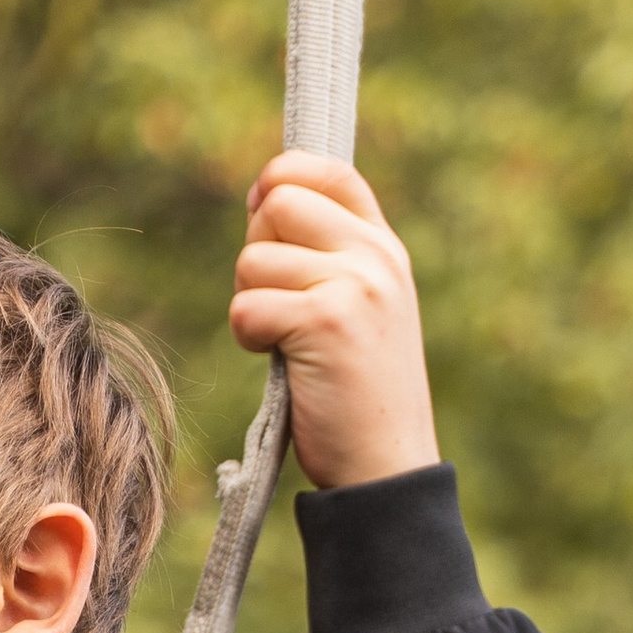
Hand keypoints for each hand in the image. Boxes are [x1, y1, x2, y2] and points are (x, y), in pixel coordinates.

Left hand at [229, 153, 439, 491]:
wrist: (386, 463)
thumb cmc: (360, 393)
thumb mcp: (363, 307)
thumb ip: (329, 254)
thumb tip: (263, 197)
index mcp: (385, 247)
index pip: (329, 169)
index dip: (282, 178)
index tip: (263, 214)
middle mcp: (375, 256)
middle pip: (279, 202)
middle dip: (256, 249)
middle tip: (274, 301)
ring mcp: (354, 285)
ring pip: (254, 259)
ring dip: (250, 303)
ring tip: (284, 341)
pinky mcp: (325, 322)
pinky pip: (246, 305)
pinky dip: (248, 336)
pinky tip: (278, 359)